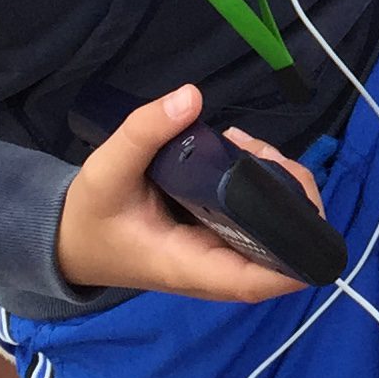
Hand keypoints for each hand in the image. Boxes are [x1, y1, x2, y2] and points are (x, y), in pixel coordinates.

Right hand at [53, 84, 320, 302]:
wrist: (71, 238)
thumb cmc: (90, 215)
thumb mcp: (106, 171)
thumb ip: (144, 133)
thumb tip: (191, 97)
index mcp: (190, 267)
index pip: (256, 280)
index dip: (295, 257)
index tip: (308, 217)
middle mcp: (214, 267)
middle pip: (280, 250)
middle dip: (291, 199)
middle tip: (264, 153)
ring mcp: (220, 251)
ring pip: (274, 227)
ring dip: (276, 183)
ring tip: (246, 145)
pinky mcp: (219, 233)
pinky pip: (257, 213)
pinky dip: (259, 180)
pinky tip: (240, 150)